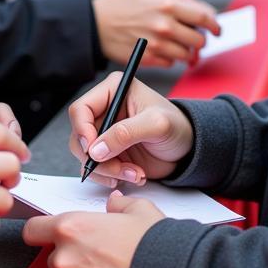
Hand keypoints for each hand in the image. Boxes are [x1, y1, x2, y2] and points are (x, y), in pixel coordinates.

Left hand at [23, 191, 163, 267]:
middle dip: (71, 258)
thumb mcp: (140, 210)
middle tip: (99, 259)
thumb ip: (118, 205)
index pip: (33, 230)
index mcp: (72, 228)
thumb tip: (114, 204)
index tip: (48, 236)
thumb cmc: (156, 245)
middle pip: (53, 259)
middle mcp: (64, 259)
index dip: (41, 232)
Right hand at [68, 72, 193, 184]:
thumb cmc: (177, 126)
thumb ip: (126, 133)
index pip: (80, 109)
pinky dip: (111, 176)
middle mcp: (105, 110)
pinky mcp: (109, 152)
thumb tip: (96, 149)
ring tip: (133, 174)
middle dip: (96, 158)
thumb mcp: (156, 124)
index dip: (82, 131)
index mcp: (112, 91)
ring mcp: (105, 133)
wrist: (188, 148)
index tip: (93, 151)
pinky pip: (96, 168)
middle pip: (79, 136)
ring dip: (107, 170)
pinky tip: (133, 176)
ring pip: (86, 155)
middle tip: (118, 168)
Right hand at [92, 0, 218, 67]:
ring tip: (177, 44)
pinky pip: (171, 62)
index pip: (204, 17)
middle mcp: (165, 25)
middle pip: (199, 40)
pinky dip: (170, 58)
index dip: (214, 25)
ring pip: (187, 54)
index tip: (216, 29)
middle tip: (195, 38)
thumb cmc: (122, 4)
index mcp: (167, 4)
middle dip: (200, 40)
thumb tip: (203, 10)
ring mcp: (157, 44)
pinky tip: (161, 49)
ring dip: (186, 51)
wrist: (96, 24)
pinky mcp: (149, 59)